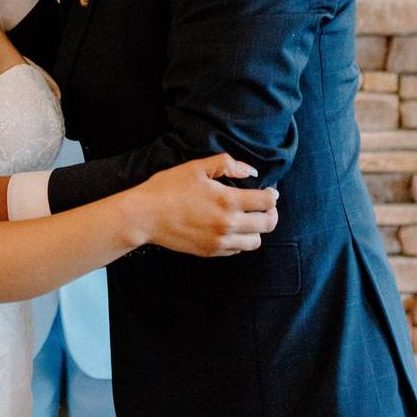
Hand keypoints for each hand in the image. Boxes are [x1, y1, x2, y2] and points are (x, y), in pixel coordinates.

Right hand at [135, 154, 278, 256]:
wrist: (144, 216)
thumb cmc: (167, 188)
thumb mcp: (196, 167)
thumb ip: (227, 164)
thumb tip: (250, 171)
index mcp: (228, 200)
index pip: (267, 202)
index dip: (272, 195)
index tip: (269, 191)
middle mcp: (228, 224)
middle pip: (268, 224)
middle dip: (272, 213)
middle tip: (266, 206)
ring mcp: (220, 241)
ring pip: (255, 241)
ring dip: (257, 230)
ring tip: (249, 219)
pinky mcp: (209, 251)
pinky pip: (236, 250)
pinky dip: (239, 240)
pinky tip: (230, 228)